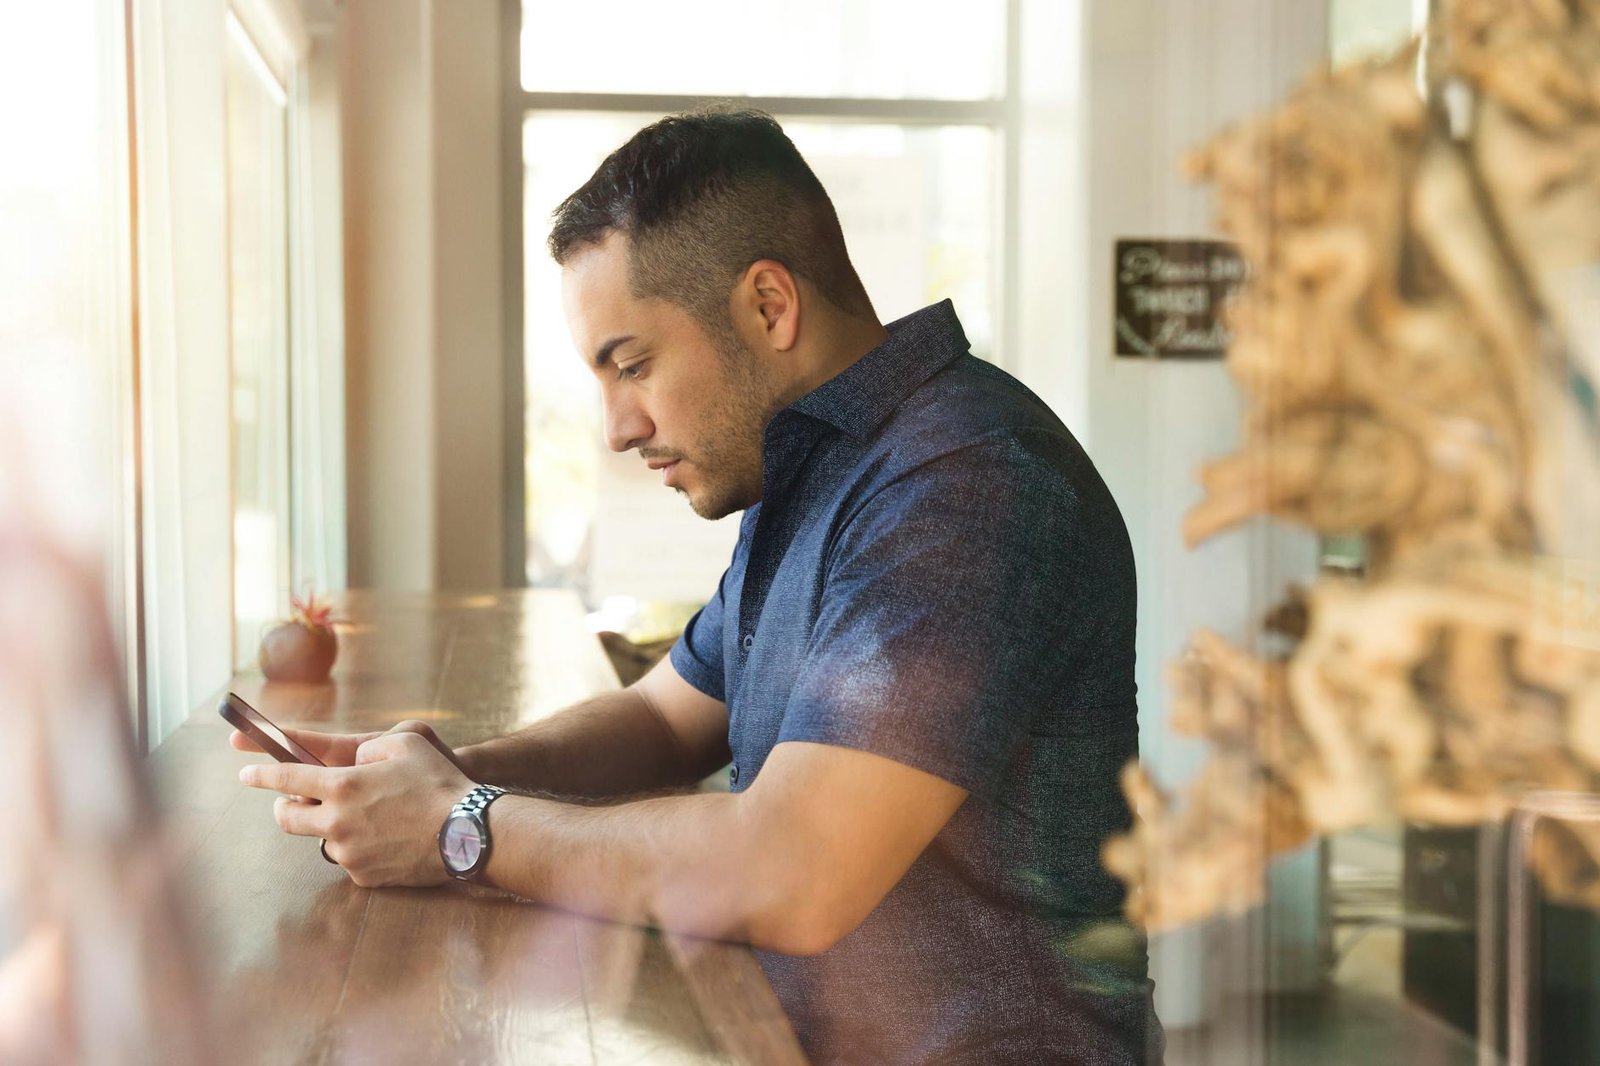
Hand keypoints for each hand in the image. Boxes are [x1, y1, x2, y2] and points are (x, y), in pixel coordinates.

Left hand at [238, 724, 474, 887]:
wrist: (467, 832)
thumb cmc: (439, 782)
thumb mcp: (406, 743)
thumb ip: (369, 748)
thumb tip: (354, 761)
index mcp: (343, 786)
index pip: (286, 779)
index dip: (261, 775)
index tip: (245, 773)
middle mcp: (337, 822)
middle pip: (286, 819)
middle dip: (283, 808)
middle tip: (295, 801)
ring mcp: (349, 853)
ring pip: (321, 839)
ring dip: (330, 827)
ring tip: (363, 819)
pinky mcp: (363, 877)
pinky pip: (350, 859)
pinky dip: (358, 847)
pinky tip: (386, 838)